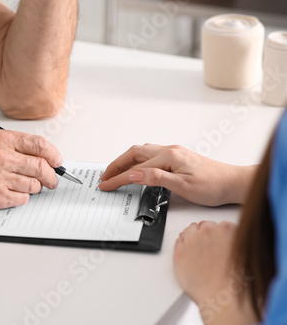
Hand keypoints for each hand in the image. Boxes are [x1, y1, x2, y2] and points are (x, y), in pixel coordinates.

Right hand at [0, 130, 62, 210]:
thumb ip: (11, 146)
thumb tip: (37, 155)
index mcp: (2, 140)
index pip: (40, 145)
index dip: (53, 155)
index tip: (57, 161)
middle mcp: (3, 157)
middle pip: (41, 167)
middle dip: (51, 176)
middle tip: (52, 180)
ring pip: (33, 185)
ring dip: (34, 188)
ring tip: (24, 186)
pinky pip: (21, 199)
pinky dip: (21, 198)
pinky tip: (11, 194)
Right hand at [98, 144, 256, 205]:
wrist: (233, 182)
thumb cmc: (213, 186)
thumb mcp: (183, 187)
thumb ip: (156, 178)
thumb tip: (133, 174)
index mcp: (168, 156)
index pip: (136, 169)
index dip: (118, 178)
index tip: (105, 185)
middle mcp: (169, 150)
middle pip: (133, 153)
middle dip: (116, 165)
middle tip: (104, 177)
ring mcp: (172, 152)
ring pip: (141, 152)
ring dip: (125, 161)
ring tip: (115, 172)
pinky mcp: (176, 156)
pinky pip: (149, 154)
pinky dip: (136, 160)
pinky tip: (135, 167)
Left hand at [173, 221, 256, 323]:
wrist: (221, 297)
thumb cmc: (235, 282)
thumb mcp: (246, 255)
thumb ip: (236, 241)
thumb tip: (232, 240)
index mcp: (226, 229)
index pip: (220, 225)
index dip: (219, 236)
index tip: (219, 243)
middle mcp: (207, 231)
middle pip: (203, 226)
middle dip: (206, 236)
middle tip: (210, 251)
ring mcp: (191, 240)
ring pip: (189, 231)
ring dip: (193, 239)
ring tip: (199, 254)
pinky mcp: (178, 250)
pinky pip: (178, 242)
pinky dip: (183, 247)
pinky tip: (190, 257)